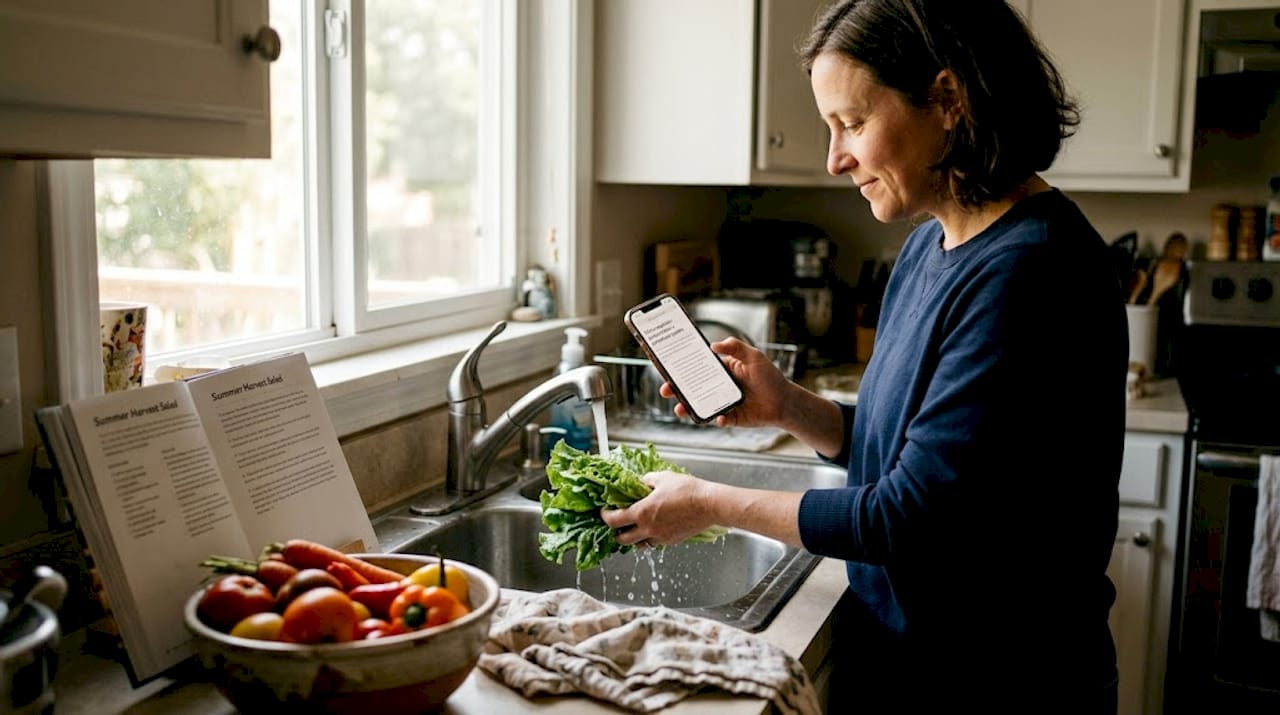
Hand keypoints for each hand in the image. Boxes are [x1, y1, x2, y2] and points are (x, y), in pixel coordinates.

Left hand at [601, 471, 719, 545]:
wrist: (709, 504)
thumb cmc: (687, 490)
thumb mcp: (661, 478)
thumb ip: (645, 481)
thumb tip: (639, 483)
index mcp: (642, 513)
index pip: (614, 521)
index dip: (605, 516)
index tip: (605, 511)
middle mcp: (648, 529)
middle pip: (622, 540)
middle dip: (616, 532)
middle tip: (617, 523)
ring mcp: (660, 537)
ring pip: (639, 544)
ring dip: (633, 537)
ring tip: (635, 527)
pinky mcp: (672, 541)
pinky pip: (655, 542)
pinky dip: (650, 537)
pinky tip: (654, 527)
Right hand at [664, 337, 794, 428]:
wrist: (785, 402)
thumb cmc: (770, 378)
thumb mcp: (754, 356)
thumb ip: (735, 347)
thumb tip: (714, 344)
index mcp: (721, 370)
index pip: (697, 368)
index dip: (681, 369)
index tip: (668, 368)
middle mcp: (718, 387)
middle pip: (692, 388)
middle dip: (676, 390)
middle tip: (666, 390)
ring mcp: (722, 403)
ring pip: (699, 406)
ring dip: (688, 408)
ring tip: (681, 409)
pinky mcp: (730, 418)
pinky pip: (718, 419)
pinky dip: (716, 419)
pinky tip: (719, 417)